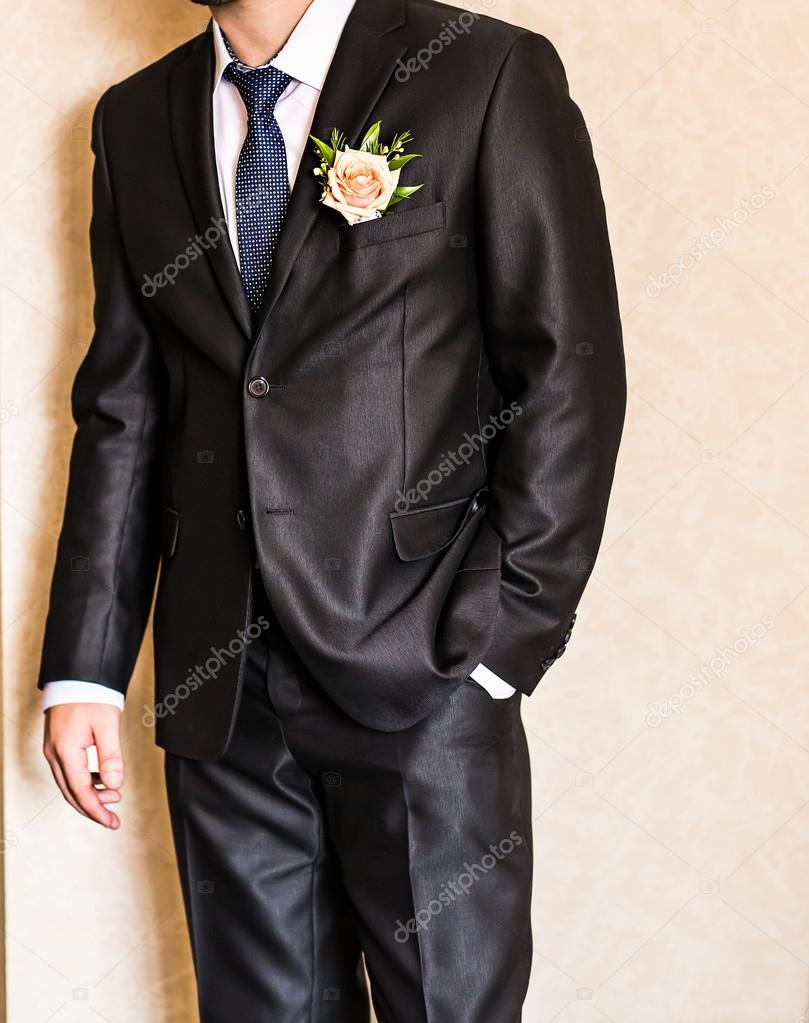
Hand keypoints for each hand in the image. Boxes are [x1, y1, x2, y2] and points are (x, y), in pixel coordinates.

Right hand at [43, 704, 123, 828]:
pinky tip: (102, 780)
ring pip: (69, 784)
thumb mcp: (108, 726)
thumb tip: (115, 785)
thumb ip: (111, 757)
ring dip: (90, 794)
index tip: (112, 823)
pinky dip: (85, 781)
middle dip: (93, 808)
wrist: (77, 677)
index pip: (81, 791)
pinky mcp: (58, 745)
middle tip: (113, 819)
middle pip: (71, 793)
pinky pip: (69, 772)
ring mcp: (53, 750)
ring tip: (113, 796)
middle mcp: (54, 754)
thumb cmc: (92, 697)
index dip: (97, 810)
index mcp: (66, 752)